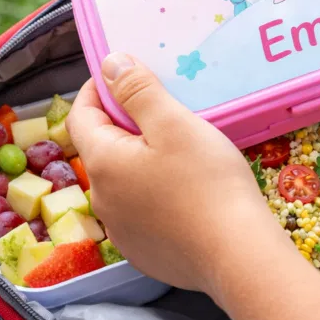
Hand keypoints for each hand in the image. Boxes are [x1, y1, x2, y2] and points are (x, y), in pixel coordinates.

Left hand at [65, 53, 289, 297]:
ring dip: (142, 162)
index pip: (81, 116)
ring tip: (182, 154)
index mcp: (103, 163)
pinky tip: (187, 194)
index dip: (99, 89)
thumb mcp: (175, 124)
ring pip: (124, 183)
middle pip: (104, 150)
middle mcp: (102, 200)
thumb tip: (110, 64)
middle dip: (126, 126)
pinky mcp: (145, 253)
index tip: (124, 74)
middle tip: (166, 112)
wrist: (237, 255)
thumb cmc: (208, 182)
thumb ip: (139, 91)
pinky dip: (156, 195)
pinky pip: (142, 213)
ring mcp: (122, 232)